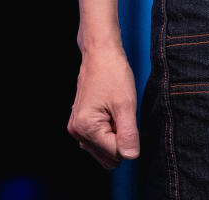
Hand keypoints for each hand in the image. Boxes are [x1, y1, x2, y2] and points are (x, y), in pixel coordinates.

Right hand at [67, 44, 139, 168]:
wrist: (99, 53)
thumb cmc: (112, 73)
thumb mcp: (126, 103)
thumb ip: (129, 133)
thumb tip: (132, 156)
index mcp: (86, 129)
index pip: (114, 154)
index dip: (128, 138)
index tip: (127, 117)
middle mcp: (76, 132)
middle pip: (106, 156)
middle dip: (119, 140)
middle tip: (122, 115)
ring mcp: (76, 128)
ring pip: (102, 149)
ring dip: (114, 134)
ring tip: (115, 111)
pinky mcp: (79, 122)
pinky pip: (97, 139)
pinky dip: (108, 129)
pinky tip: (110, 111)